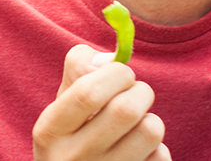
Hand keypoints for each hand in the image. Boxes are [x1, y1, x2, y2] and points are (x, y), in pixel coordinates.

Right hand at [32, 44, 169, 160]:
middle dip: (140, 91)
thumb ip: (78, 69)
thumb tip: (110, 58)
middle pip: (126, 109)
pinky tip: (138, 151)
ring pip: (150, 131)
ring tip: (136, 124)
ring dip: (150, 119)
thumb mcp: (61, 105)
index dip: (115, 73)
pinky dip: (156, 148)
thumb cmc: (70, 137)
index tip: (121, 73)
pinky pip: (160, 156)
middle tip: (134, 95)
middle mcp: (73, 157)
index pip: (88, 92)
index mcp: (50, 131)